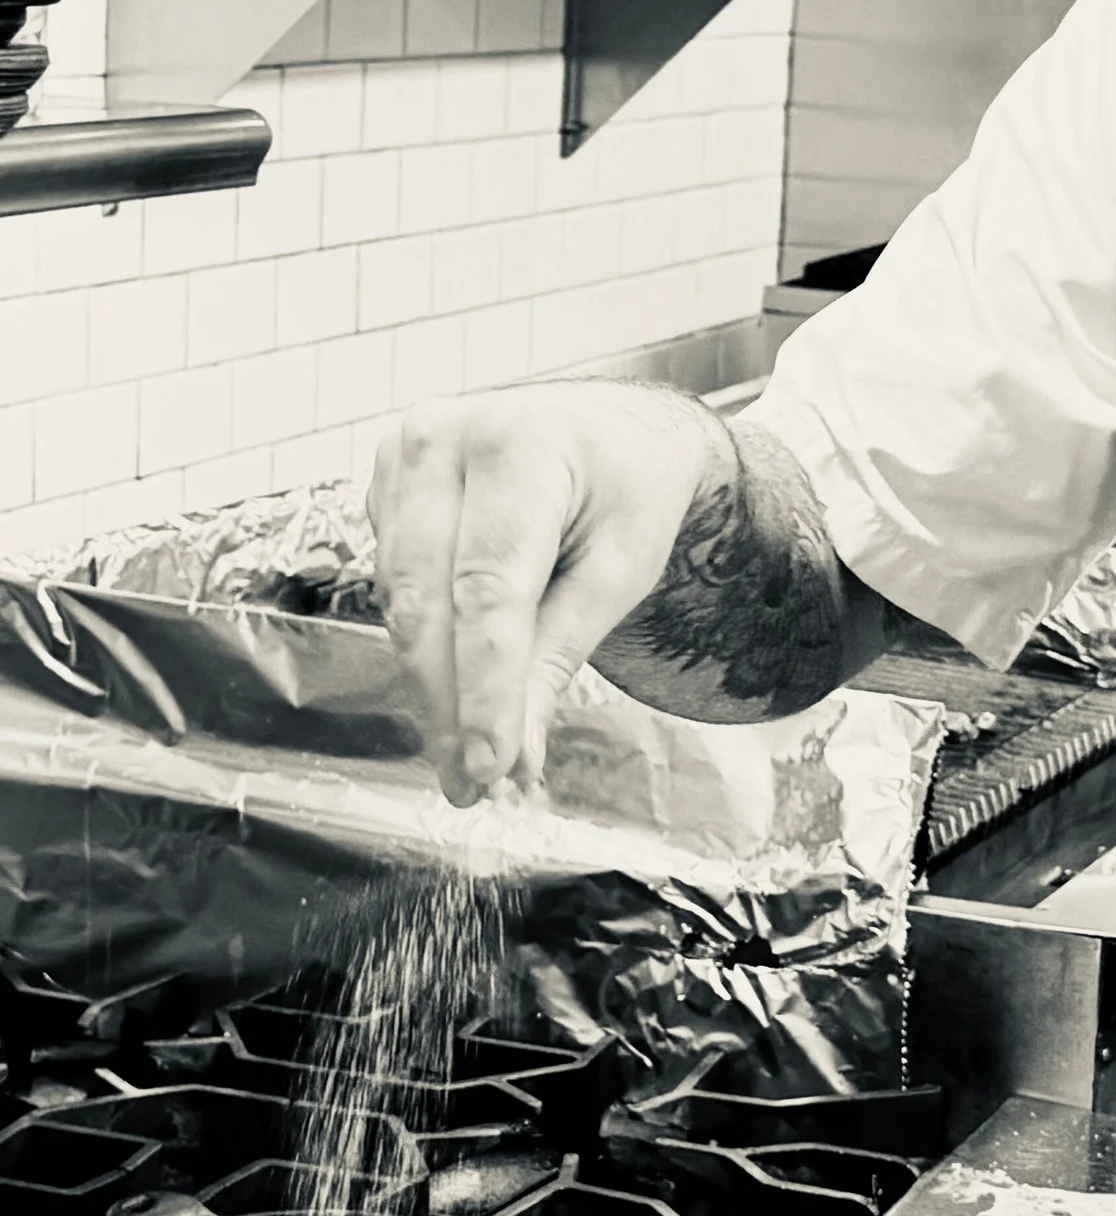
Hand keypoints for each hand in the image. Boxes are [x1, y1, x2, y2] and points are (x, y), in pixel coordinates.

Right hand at [369, 382, 726, 801]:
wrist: (613, 430)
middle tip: (473, 784)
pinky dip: (423, 643)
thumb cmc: (630, 491)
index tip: (491, 766)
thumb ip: (560, 654)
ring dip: (430, 687)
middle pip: (427, 599)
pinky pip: (393, 581)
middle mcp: (444, 438)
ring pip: (399, 599)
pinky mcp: (386, 481)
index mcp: (520, 445)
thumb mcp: (621, 568)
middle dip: (449, 704)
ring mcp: (404, 454)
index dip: (484, 688)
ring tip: (467, 757)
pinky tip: (454, 689)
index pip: (489, 588)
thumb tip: (510, 756)